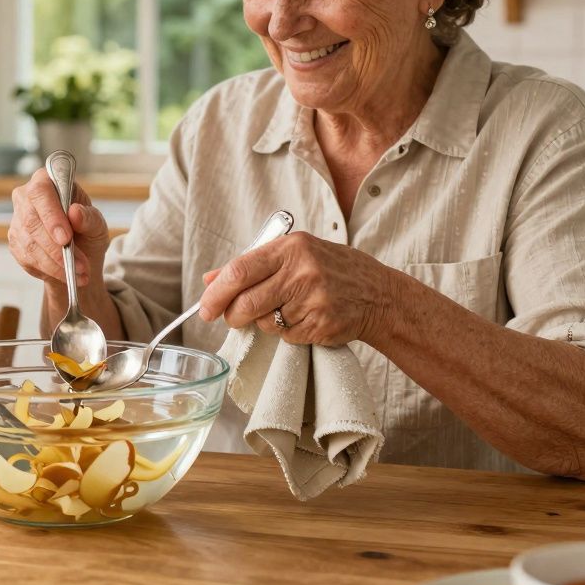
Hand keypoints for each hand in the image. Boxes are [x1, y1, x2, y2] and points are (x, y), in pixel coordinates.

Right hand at [7, 168, 110, 287]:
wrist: (78, 255)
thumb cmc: (86, 230)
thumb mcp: (97, 224)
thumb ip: (89, 217)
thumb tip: (75, 213)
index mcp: (46, 181)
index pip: (40, 192)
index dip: (51, 216)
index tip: (65, 238)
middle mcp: (26, 197)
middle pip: (31, 221)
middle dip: (56, 248)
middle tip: (78, 265)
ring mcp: (17, 221)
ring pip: (30, 244)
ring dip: (56, 263)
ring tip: (79, 273)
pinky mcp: (15, 243)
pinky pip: (27, 259)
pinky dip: (49, 270)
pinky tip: (65, 274)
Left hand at [197, 232, 396, 345]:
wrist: (379, 294)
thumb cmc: (331, 270)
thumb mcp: (295, 255)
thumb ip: (251, 265)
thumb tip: (210, 279)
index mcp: (291, 247)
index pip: (240, 270)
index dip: (216, 292)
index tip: (205, 307)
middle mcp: (302, 271)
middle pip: (246, 302)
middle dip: (232, 315)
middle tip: (232, 318)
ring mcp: (314, 299)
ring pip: (265, 321)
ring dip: (266, 322)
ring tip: (287, 309)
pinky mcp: (321, 324)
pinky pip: (286, 336)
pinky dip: (287, 332)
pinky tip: (305, 318)